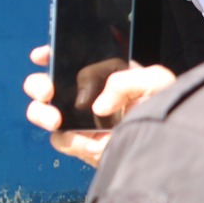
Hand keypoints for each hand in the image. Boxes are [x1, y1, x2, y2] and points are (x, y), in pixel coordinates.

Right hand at [23, 45, 175, 167]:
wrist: (167, 147)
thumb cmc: (164, 109)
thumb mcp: (155, 82)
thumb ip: (127, 81)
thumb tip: (97, 106)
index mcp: (99, 74)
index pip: (68, 59)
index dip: (50, 55)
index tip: (41, 57)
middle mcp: (82, 95)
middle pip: (44, 84)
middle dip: (37, 85)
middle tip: (47, 92)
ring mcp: (77, 120)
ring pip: (41, 112)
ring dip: (40, 113)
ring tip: (55, 120)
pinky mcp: (79, 144)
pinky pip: (61, 140)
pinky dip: (72, 141)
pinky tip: (94, 144)